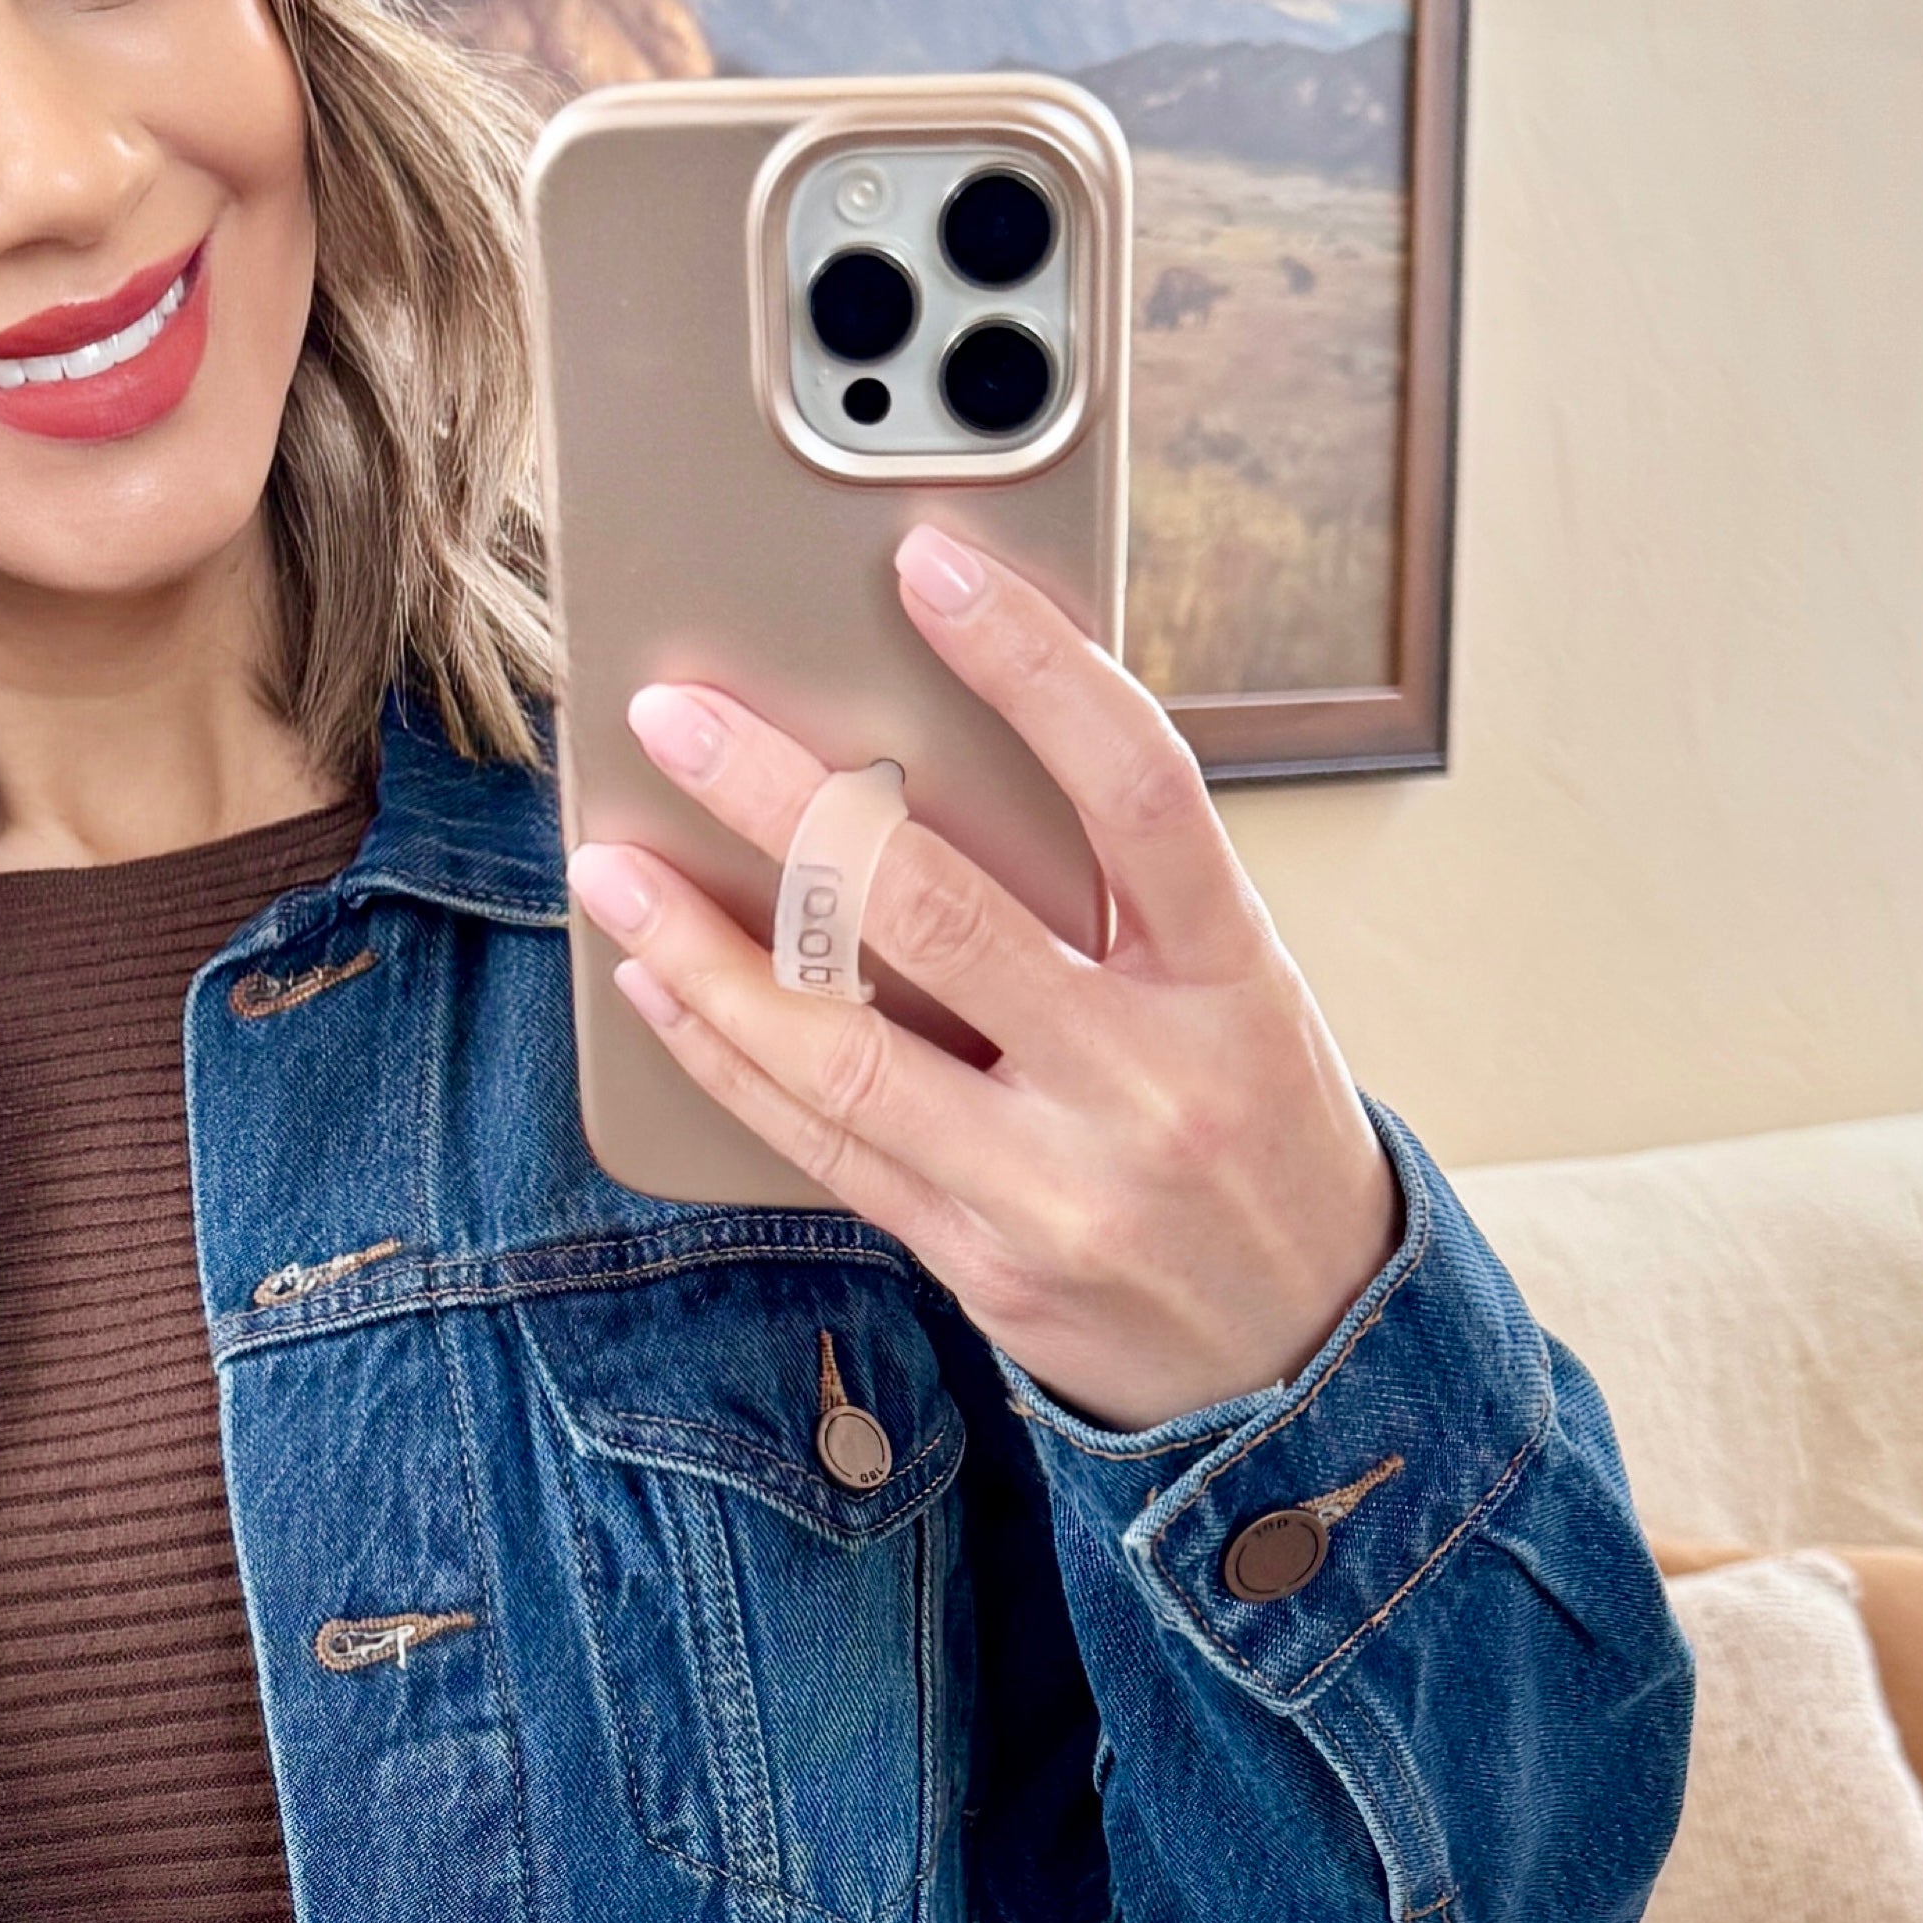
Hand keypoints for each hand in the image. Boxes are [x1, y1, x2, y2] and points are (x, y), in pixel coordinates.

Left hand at [567, 523, 1400, 1430]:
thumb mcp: (1245, 997)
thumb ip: (1127, 895)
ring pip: (844, 1046)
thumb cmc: (1256, 1132)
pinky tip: (659, 985)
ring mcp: (1058, 1184)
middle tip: (673, 716)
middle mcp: (1150, 1079)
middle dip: (785, 800)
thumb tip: (950, 743)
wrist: (1309, 1358)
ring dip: (705, 946)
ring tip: (613, 865)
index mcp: (1236, 978)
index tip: (925, 564)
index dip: (1033, 663)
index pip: (1137, 785)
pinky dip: (725, 1057)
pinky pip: (824, 1146)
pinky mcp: (982, 1263)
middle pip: (940, 909)